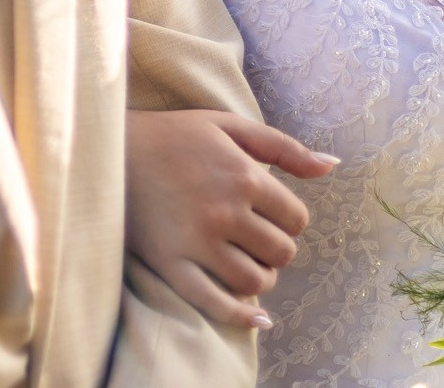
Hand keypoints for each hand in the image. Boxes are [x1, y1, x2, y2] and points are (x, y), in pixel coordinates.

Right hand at [125, 109, 337, 328]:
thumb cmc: (175, 135)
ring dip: (261, 276)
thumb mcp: (230, 126)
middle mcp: (226, 212)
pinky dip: (241, 316)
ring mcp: (198, 242)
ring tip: (248, 262)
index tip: (272, 213)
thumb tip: (333, 165)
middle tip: (258, 237)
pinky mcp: (172, 265)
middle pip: (280, 252)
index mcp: (244, 176)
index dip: (290, 219)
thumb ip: (284, 147)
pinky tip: (258, 318)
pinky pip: (214, 303)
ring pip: (254, 281)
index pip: (296, 219)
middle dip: (277, 247)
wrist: (111, 152)